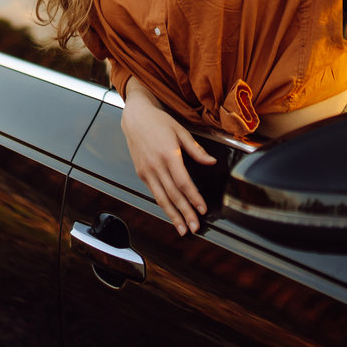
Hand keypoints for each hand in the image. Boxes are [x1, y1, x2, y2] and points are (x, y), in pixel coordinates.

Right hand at [121, 81, 214, 235]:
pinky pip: (154, 193)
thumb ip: (197, 150)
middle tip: (194, 227)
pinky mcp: (141, 173)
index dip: (194, 198)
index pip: (184, 182)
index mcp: (169, 154)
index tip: (203, 209)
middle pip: (173, 195)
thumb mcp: (181, 131)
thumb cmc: (159, 122)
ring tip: (182, 229)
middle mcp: (156, 166)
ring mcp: (146, 171)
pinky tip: (170, 213)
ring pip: (161, 198)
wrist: (135, 117)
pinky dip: (163, 205)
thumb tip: (212, 162)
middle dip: (185, 213)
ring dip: (173, 215)